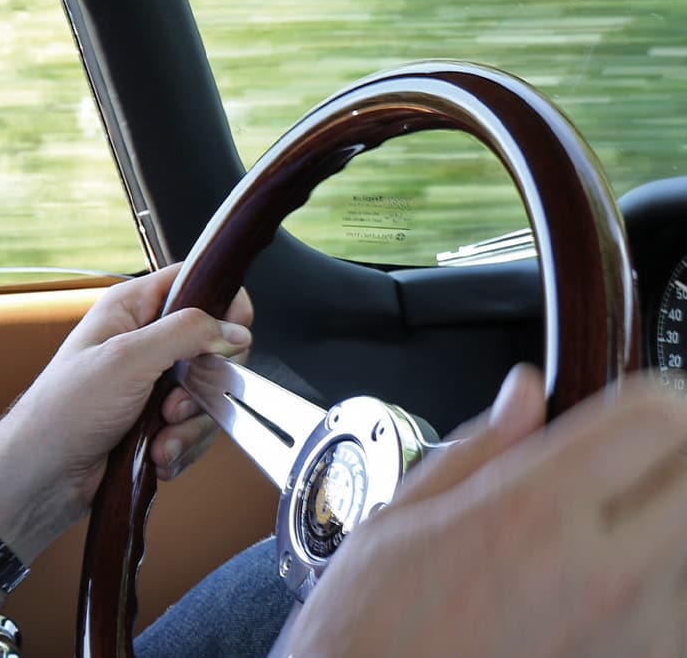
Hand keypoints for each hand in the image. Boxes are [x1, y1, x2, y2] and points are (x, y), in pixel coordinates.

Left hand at [0, 266, 253, 565]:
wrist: (44, 474)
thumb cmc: (66, 409)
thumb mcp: (127, 359)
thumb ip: (185, 334)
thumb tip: (234, 330)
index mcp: (131, 308)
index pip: (194, 283)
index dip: (223, 306)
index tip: (234, 338)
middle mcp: (144, 341)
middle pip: (212, 347)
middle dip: (203, 385)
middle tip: (173, 405)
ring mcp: (152, 383)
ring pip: (206, 395)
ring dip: (189, 425)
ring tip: (158, 439)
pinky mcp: (156, 422)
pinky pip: (194, 429)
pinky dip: (180, 447)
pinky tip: (155, 456)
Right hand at [280, 365, 686, 655]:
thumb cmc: (371, 630)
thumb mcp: (401, 516)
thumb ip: (482, 447)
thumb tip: (527, 393)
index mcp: (533, 511)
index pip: (658, 421)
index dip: (656, 400)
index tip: (640, 409)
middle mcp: (603, 572)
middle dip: (664, 462)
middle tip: (619, 471)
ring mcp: (638, 633)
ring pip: (686, 541)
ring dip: (656, 529)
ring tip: (584, 548)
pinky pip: (674, 604)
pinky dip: (646, 589)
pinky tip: (582, 598)